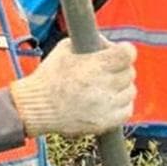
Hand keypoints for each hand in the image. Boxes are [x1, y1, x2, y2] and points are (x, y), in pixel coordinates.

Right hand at [10, 37, 134, 135]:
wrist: (36, 107)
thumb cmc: (48, 76)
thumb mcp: (64, 49)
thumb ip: (88, 42)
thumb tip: (106, 43)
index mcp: (95, 66)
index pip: (127, 54)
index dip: (126, 50)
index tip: (120, 51)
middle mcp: (104, 86)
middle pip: (129, 72)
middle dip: (120, 68)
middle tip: (108, 70)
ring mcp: (106, 106)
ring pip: (130, 91)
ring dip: (121, 87)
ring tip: (106, 86)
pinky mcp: (105, 122)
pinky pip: (127, 110)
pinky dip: (122, 104)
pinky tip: (109, 100)